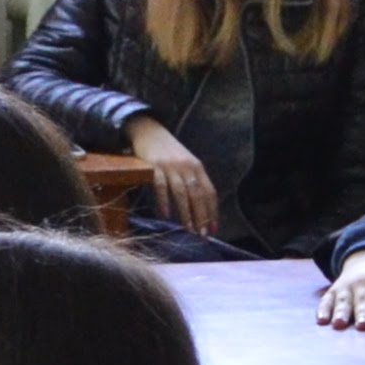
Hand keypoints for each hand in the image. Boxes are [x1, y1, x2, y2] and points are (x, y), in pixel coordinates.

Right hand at [125, 120, 221, 236]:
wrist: (148, 130)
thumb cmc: (168, 151)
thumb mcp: (186, 163)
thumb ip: (193, 181)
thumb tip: (201, 208)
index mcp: (197, 167)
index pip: (209, 192)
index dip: (213, 211)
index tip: (215, 228)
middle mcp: (187, 167)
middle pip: (197, 195)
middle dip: (202, 216)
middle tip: (203, 234)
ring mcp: (171, 166)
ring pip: (181, 193)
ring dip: (186, 213)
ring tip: (188, 229)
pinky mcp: (154, 166)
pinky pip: (161, 186)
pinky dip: (164, 202)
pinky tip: (166, 215)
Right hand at [318, 253, 364, 330]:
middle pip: (364, 301)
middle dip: (363, 313)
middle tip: (363, 326)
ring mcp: (348, 287)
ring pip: (344, 301)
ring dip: (341, 313)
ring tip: (338, 326)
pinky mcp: (334, 290)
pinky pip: (327, 300)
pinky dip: (323, 309)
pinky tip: (321, 322)